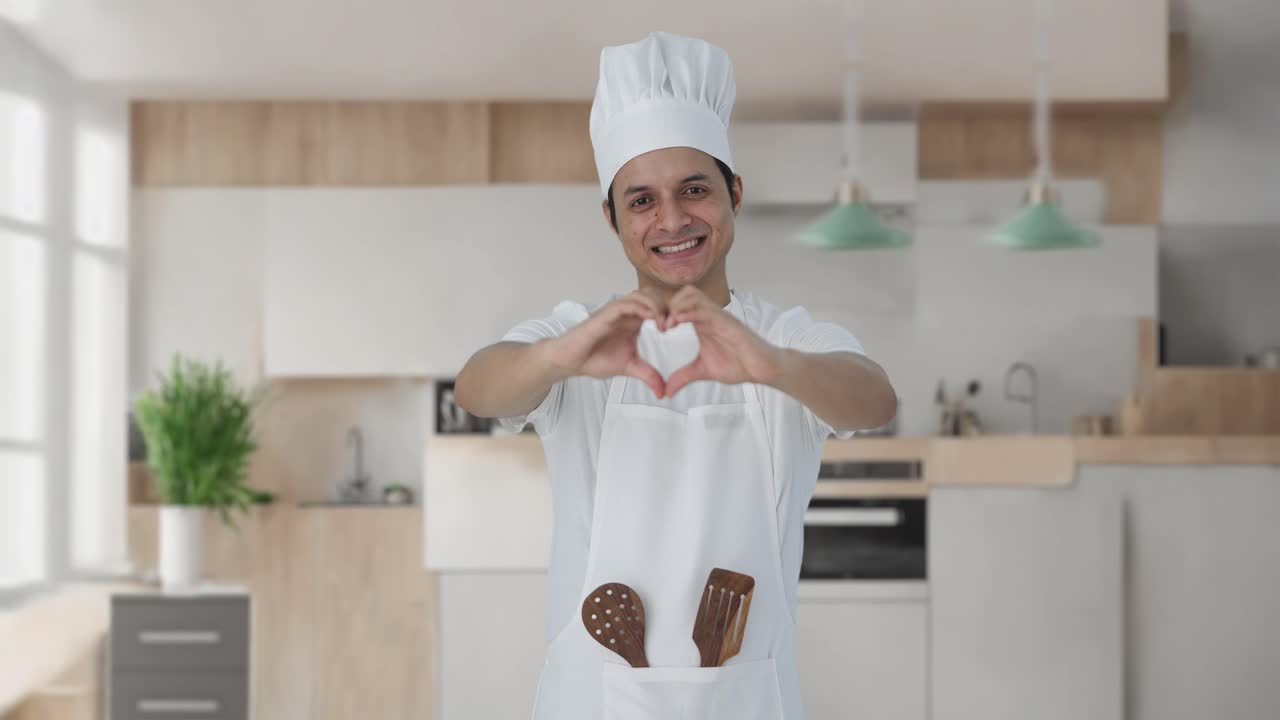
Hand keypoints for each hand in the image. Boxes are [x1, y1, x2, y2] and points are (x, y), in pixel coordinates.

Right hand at [545, 290, 668, 397]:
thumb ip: (648, 375)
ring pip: (642, 295)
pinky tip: (653, 319)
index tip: (685, 328)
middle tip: (679, 324)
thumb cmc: (595, 359)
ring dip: (658, 306)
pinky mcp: (606, 314)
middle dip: (669, 306)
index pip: (659, 307)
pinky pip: (627, 303)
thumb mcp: (630, 368)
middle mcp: (627, 312)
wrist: (571, 361)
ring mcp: (616, 311)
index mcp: (634, 321)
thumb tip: (664, 392)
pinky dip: (643, 308)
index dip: (673, 313)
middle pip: (655, 296)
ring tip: (667, 324)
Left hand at [663, 286, 784, 396]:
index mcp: (702, 323)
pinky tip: (677, 322)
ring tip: (667, 325)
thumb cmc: (739, 365)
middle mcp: (710, 315)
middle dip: (668, 305)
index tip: (656, 329)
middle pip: (684, 293)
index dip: (664, 312)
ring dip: (676, 306)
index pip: (680, 304)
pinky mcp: (728, 322)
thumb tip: (666, 391)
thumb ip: (683, 377)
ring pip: (693, 295)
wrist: (763, 369)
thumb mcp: (703, 371)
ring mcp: (719, 316)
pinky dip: (688, 311)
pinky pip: (705, 309)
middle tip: (659, 325)